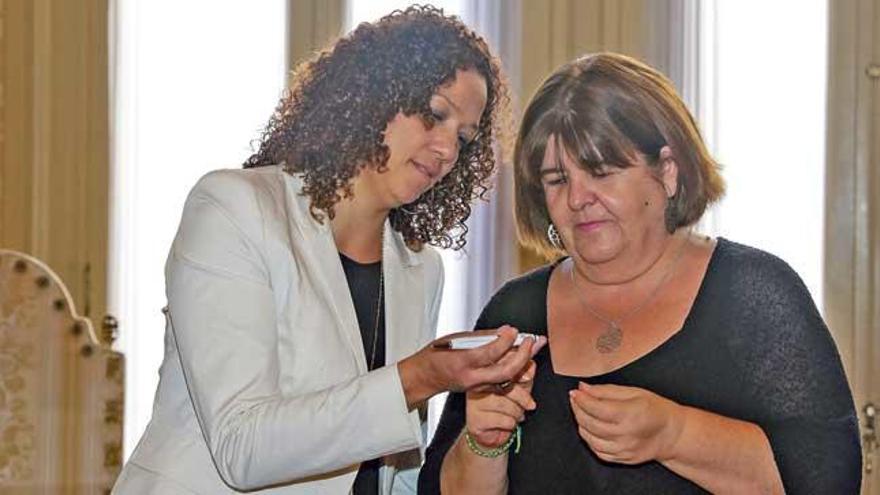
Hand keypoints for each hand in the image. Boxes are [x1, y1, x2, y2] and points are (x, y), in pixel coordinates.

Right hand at [398, 326, 544, 408]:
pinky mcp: (482, 390)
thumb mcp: (455, 339)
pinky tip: (524, 358)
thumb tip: (504, 331)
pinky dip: (515, 370)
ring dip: (523, 363)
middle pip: (504, 371)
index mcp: (462, 362)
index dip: (505, 341)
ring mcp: (477, 386)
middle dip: (522, 357)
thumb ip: (482, 337)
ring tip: (534, 346)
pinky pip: (503, 382)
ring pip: (507, 379)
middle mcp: (471, 378)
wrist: (426, 377)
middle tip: (531, 341)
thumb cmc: (437, 355)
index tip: (514, 331)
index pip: (490, 353)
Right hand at [466, 360, 537, 447]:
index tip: (527, 379)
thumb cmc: (506, 408)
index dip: (519, 371)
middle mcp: (477, 384)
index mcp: (487, 372)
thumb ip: (525, 374)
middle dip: (522, 398)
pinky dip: (510, 424)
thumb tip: (531, 364)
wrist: (492, 434)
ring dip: (516, 413)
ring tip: (514, 415)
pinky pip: (502, 419)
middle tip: (528, 404)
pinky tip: (505, 423)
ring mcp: (474, 401)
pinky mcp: (475, 418)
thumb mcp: (520, 387)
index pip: (504, 365)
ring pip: (505, 404)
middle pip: (507, 385)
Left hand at [569, 382, 684, 463]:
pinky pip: (597, 451)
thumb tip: (583, 388)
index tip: (574, 392)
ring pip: (590, 439)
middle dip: (578, 410)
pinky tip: (590, 428)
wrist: (672, 434)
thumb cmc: (655, 410)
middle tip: (575, 400)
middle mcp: (625, 434)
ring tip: (582, 412)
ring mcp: (623, 449)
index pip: (596, 408)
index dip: (581, 400)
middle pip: (590, 424)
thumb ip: (606, 391)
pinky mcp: (622, 458)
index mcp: (630, 414)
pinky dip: (589, 439)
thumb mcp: (634, 392)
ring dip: (581, 424)